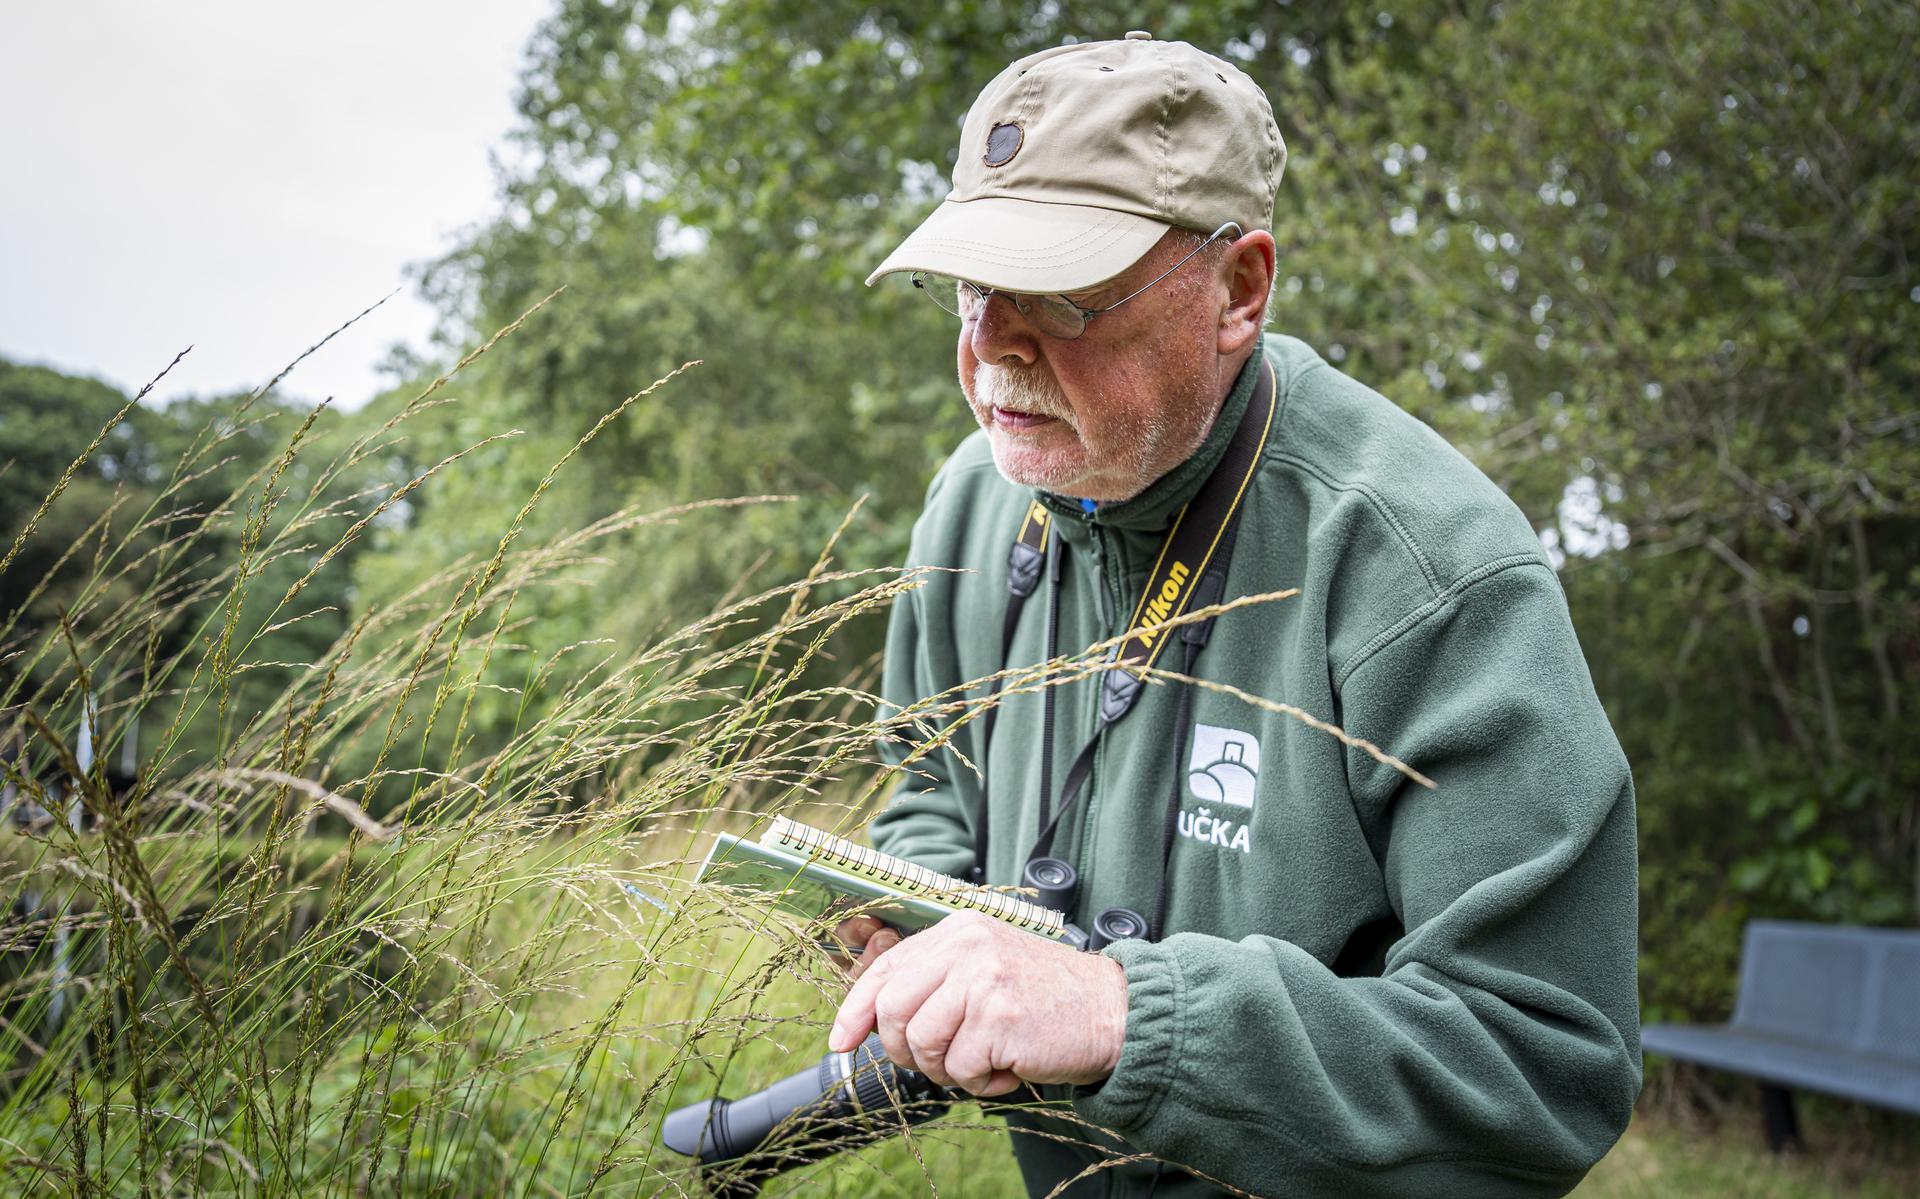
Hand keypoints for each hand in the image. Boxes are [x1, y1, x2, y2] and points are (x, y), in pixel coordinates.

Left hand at [827, 910, 1127, 1096]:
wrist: (1113, 1011)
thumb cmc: (1047, 999)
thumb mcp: (987, 969)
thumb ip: (937, 982)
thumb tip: (870, 1019)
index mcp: (959, 930)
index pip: (885, 969)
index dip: (855, 1009)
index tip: (841, 1039)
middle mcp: (967, 946)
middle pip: (892, 1010)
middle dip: (905, 1050)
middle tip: (941, 1062)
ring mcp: (982, 980)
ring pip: (921, 1043)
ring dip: (947, 1070)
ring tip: (983, 1062)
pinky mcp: (999, 1017)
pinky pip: (960, 1069)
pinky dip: (980, 1083)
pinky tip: (1008, 1068)